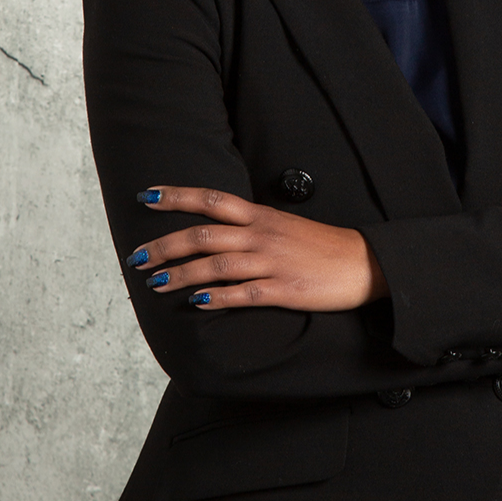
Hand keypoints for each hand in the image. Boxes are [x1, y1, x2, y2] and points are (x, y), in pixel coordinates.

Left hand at [125, 186, 387, 311]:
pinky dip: (216, 298)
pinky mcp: (283, 289)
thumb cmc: (322, 246)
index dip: (177, 197)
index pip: (212, 200)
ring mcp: (271, 262)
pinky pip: (242, 293)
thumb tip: (217, 232)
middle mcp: (261, 235)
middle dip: (165, 245)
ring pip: (215, 265)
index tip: (146, 197)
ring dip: (180, 274)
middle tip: (137, 257)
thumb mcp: (284, 225)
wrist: (364, 263)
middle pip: (203, 235)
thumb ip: (251, 226)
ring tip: (155, 283)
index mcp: (261, 216)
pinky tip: (196, 303)